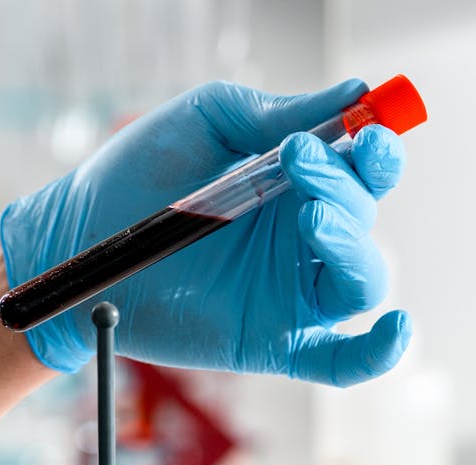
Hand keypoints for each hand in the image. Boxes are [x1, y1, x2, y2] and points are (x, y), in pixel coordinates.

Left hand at [0, 79, 410, 385]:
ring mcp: (287, 293)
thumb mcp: (206, 122)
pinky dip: (375, 354)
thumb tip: (355, 93)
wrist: (79, 238)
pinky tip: (395, 331)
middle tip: (296, 162)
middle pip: (364, 219)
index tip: (366, 130)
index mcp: (293, 184)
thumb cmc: (136, 175)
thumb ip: (274, 111)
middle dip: (347, 186)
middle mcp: (299, 238)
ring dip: (353, 245)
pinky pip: (337, 360)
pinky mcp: (270, 340)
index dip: (378, 150)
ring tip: (311, 216)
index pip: (363, 169)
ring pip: (361, 280)